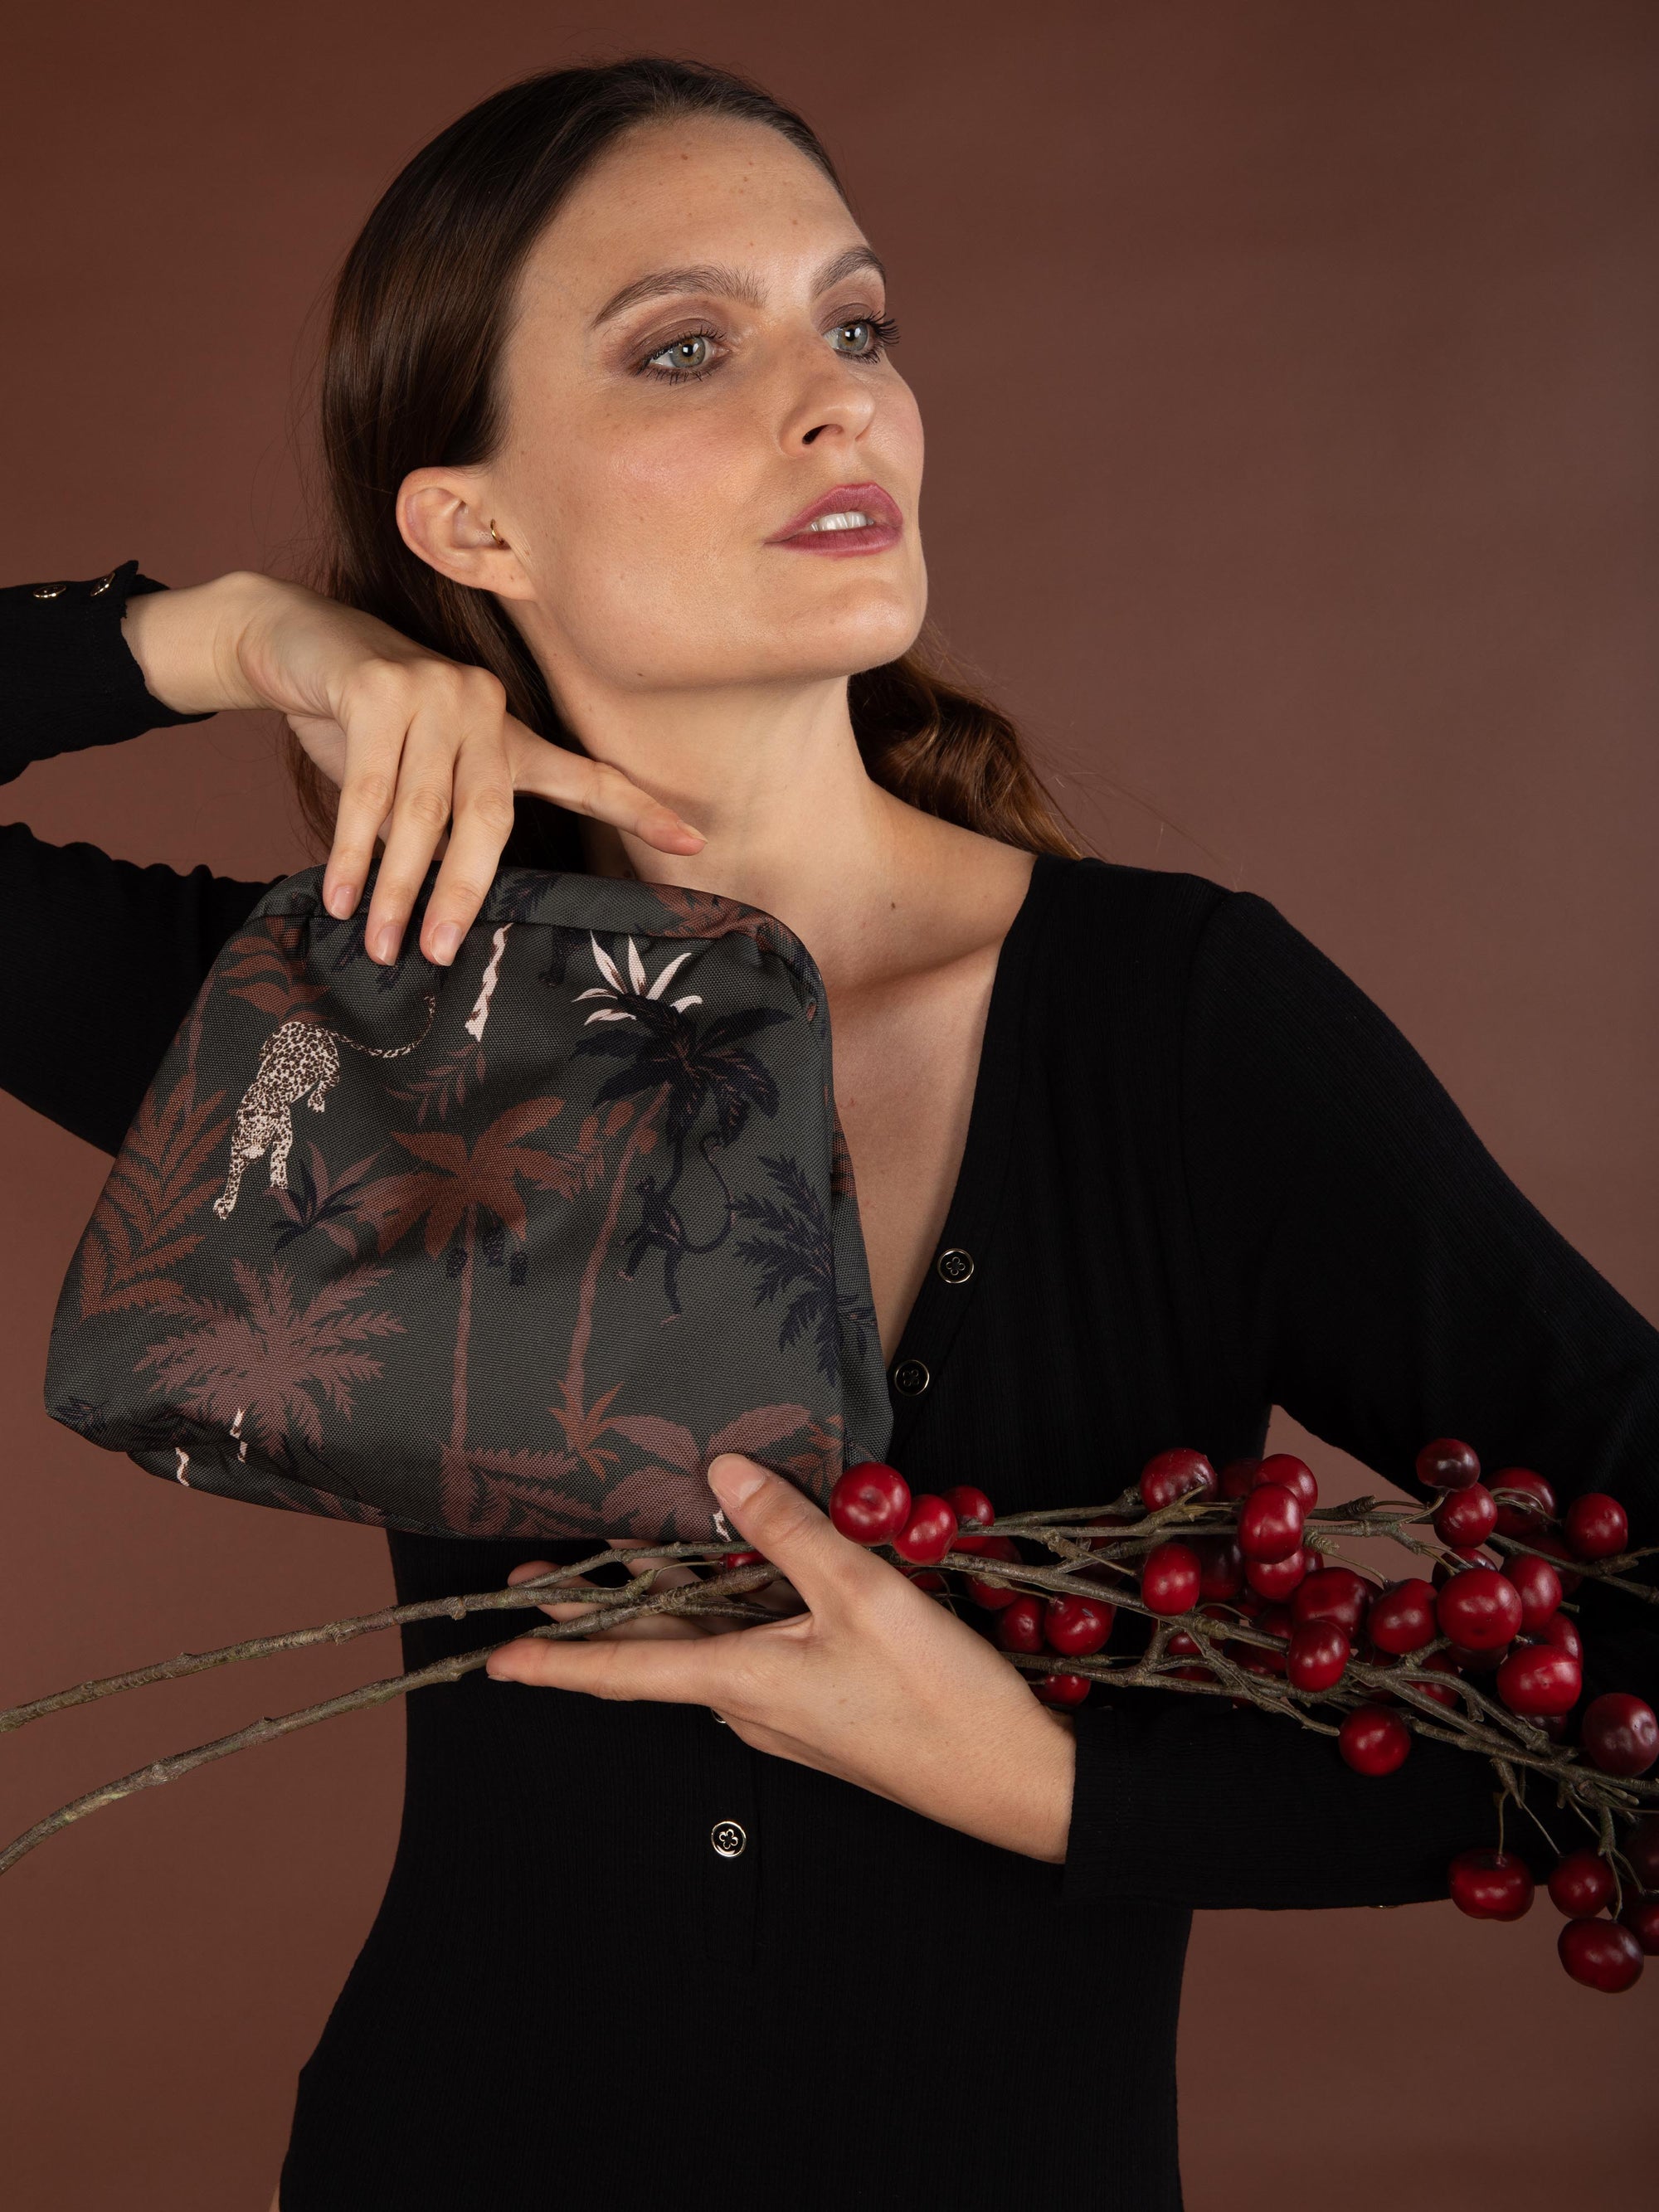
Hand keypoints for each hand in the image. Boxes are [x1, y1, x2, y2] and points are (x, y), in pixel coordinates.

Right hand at [121, 570, 703, 967]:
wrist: (299, 643)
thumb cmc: (372, 724)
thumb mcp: (426, 769)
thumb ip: (453, 822)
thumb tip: (455, 914)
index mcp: (512, 732)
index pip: (584, 775)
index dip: (638, 809)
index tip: (691, 841)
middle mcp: (485, 705)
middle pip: (487, 818)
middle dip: (461, 892)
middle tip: (440, 955)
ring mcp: (432, 690)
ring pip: (420, 811)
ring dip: (397, 886)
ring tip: (381, 944)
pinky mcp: (375, 687)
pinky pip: (366, 790)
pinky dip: (351, 851)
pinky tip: (342, 898)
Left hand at [485, 1454, 1076, 1864]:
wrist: (1014, 1781)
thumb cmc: (937, 1698)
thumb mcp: (860, 1594)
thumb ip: (788, 1528)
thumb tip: (721, 1472)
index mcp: (739, 1683)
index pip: (623, 1669)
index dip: (557, 1659)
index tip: (495, 1662)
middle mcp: (747, 1706)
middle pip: (660, 1646)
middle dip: (603, 1605)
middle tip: (542, 1571)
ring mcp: (784, 1714)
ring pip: (711, 1643)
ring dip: (678, 1597)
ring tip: (644, 1547)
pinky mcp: (822, 1711)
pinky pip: (757, 1651)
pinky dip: (739, 1608)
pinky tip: (759, 1571)